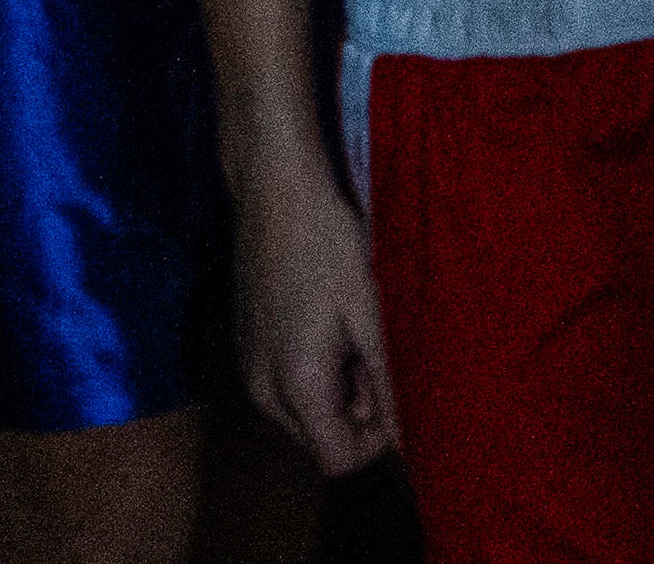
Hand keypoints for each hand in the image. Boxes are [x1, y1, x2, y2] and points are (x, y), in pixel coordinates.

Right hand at [237, 170, 401, 475]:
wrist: (274, 193)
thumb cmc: (328, 244)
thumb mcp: (369, 312)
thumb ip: (386, 382)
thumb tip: (406, 437)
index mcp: (295, 385)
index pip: (337, 461)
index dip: (376, 443)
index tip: (397, 397)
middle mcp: (262, 390)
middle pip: (319, 441)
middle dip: (358, 412)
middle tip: (376, 353)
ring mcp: (249, 370)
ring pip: (305, 414)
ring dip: (339, 390)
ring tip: (355, 331)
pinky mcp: (247, 350)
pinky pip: (288, 388)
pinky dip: (317, 373)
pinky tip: (331, 324)